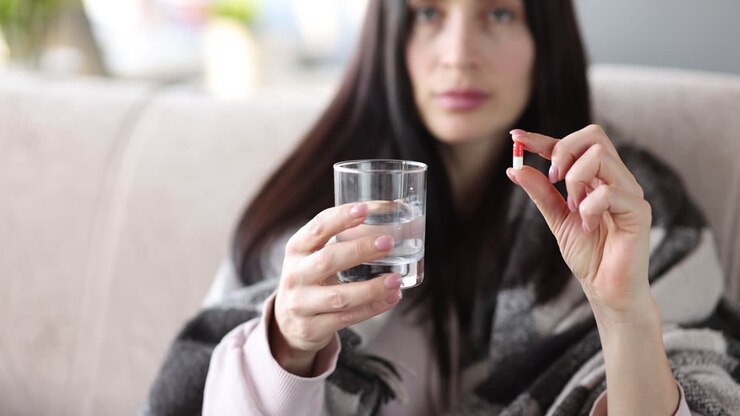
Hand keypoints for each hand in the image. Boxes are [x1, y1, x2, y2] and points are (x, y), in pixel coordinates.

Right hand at [271, 202, 402, 375]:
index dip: (341, 218)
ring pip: (340, 296)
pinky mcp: (312, 328)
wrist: (288, 323)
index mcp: (297, 249)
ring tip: (395, 279)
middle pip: (328, 260)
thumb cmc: (311, 279)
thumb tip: (389, 214)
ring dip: (371, 288)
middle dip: (360, 250)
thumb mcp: (314, 256)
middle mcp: (295, 275)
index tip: (364, 209)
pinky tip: (391, 298)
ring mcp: (301, 304)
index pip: (317, 227)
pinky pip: (347, 319)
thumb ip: (342, 239)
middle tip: (388, 242)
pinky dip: (372, 308)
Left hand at [507, 125, 652, 317]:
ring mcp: (630, 192)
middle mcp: (617, 179)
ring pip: (601, 156)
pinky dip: (590, 207)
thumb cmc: (589, 255)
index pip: (574, 144)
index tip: (517, 139)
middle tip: (552, 180)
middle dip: (563, 151)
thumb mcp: (556, 219)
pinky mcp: (639, 211)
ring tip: (574, 208)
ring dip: (575, 180)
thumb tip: (516, 169)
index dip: (543, 138)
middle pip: (594, 136)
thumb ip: (541, 193)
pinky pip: (610, 192)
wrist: (606, 289)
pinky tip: (588, 226)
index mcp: (598, 178)